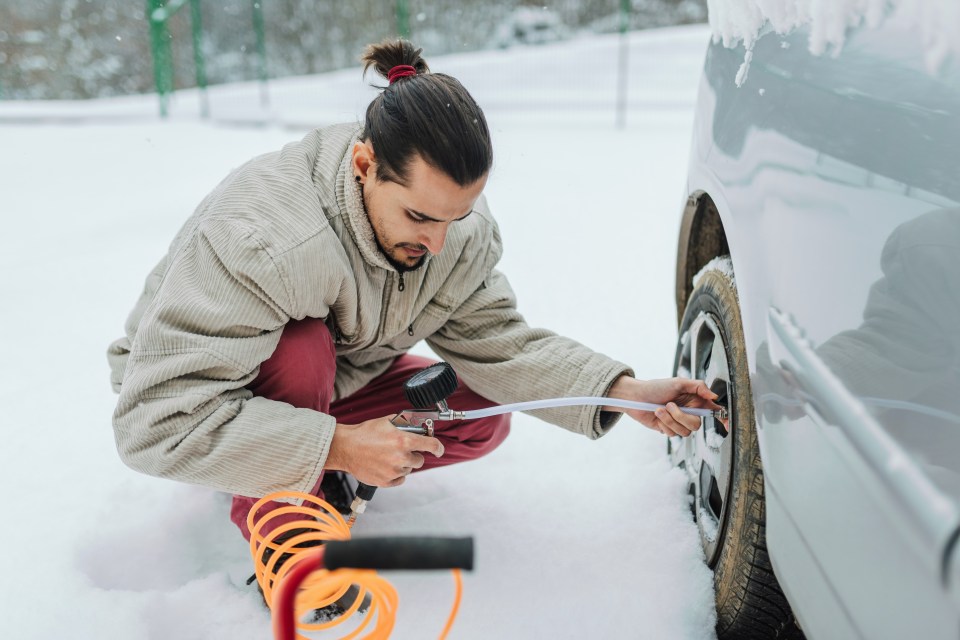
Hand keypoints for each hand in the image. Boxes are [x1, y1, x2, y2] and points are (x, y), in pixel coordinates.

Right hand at [325, 415, 444, 486]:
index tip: (439, 450)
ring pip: (408, 470)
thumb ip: (404, 424)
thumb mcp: (387, 422)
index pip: (431, 446)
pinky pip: (400, 480)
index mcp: (403, 441)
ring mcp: (393, 471)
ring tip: (387, 457)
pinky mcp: (385, 482)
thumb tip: (417, 426)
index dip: (438, 448)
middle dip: (413, 455)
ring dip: (403, 464)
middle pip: (420, 460)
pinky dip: (395, 475)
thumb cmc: (365, 433)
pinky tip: (385, 466)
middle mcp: (401, 457)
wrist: (345, 447)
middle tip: (401, 450)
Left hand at [605, 375, 723, 436]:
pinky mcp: (668, 429)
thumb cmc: (656, 387)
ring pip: (685, 431)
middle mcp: (689, 412)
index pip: (713, 410)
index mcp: (694, 400)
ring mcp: (678, 422)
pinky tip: (657, 416)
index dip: (722, 417)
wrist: (636, 397)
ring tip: (660, 409)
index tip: (727, 423)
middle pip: (696, 424)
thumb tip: (714, 396)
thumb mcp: (678, 383)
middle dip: (682, 417)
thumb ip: (698, 387)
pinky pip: (673, 434)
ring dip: (670, 420)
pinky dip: (664, 424)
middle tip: (669, 406)